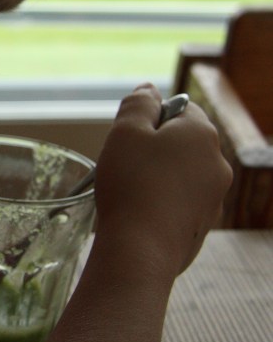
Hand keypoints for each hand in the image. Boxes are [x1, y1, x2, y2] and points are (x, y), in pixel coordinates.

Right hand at [94, 84, 232, 276]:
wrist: (141, 252)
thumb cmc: (131, 185)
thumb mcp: (125, 131)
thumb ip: (138, 103)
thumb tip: (149, 89)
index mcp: (202, 134)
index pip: (179, 108)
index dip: (149, 118)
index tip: (129, 138)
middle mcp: (218, 164)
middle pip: (181, 143)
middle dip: (153, 149)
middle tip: (125, 165)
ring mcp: (214, 198)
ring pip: (181, 175)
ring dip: (158, 177)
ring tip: (130, 193)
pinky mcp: (203, 226)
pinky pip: (180, 204)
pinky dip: (162, 204)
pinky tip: (140, 215)